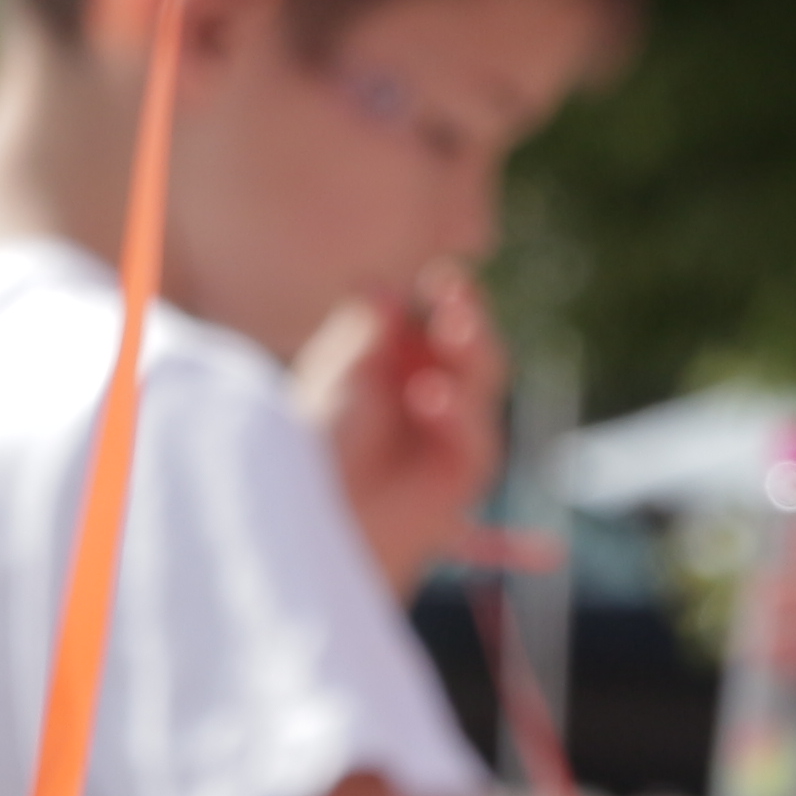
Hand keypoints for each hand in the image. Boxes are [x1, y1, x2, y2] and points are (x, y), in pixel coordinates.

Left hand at [294, 267, 505, 595]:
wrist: (313, 520)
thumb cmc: (314, 449)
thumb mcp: (335, 378)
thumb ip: (361, 332)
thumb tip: (381, 285)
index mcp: (398, 357)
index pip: (435, 315)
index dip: (447, 294)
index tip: (441, 275)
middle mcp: (430, 386)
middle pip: (469, 344)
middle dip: (467, 320)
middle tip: (455, 298)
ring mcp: (452, 428)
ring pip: (482, 380)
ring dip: (470, 355)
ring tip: (449, 335)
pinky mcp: (464, 471)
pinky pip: (477, 437)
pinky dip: (457, 414)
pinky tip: (431, 395)